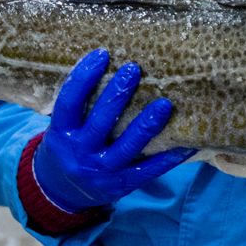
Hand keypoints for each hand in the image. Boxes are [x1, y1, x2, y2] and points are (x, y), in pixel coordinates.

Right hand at [31, 50, 193, 210]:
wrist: (62, 191)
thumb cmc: (68, 147)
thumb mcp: (63, 129)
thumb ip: (81, 106)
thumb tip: (107, 64)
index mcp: (61, 134)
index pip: (70, 102)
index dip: (83, 77)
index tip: (101, 54)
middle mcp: (79, 153)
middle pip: (100, 122)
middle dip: (118, 95)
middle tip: (134, 69)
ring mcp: (101, 172)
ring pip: (127, 147)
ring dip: (146, 125)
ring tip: (164, 104)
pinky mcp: (120, 185)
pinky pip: (147, 171)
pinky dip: (167, 158)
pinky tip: (184, 144)